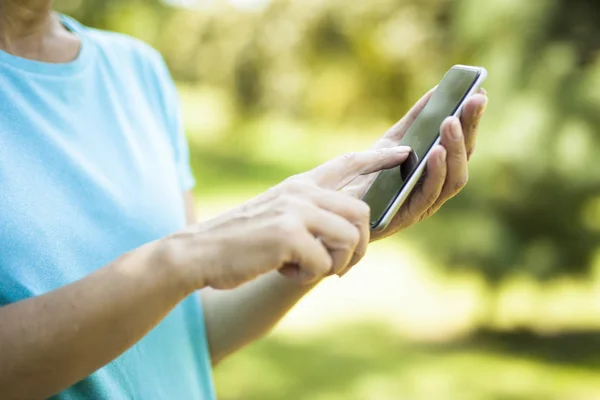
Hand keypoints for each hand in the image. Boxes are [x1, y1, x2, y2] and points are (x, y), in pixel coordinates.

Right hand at [162, 147, 410, 289]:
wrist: (196, 253)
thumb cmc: (238, 243)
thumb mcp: (275, 218)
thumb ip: (308, 216)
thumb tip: (346, 233)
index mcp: (298, 186)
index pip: (345, 164)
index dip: (377, 159)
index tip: (404, 152)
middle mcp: (300, 193)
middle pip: (361, 212)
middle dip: (359, 246)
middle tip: (339, 267)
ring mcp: (295, 211)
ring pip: (349, 237)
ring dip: (336, 264)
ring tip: (307, 270)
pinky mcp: (287, 235)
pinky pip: (323, 263)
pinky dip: (307, 276)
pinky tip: (282, 271)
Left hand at [344, 88, 487, 239]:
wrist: (338, 205)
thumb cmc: (367, 174)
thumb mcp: (391, 141)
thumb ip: (414, 120)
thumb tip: (437, 90)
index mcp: (438, 170)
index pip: (463, 144)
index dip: (473, 120)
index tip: (480, 91)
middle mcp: (438, 188)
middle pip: (463, 159)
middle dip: (470, 128)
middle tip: (474, 100)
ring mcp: (426, 204)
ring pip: (453, 179)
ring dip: (455, 148)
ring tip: (451, 121)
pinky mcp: (409, 216)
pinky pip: (428, 195)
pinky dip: (436, 172)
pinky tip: (436, 151)